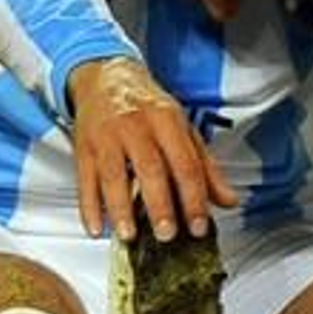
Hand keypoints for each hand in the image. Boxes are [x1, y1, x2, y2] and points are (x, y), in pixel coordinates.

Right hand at [68, 57, 238, 241]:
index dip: (194, 198)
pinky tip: (97, 227)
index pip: (185, 164)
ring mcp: (107, 136)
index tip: (198, 227)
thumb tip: (228, 201)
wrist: (106, 77)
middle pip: (150, 169)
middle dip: (159, 205)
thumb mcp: (182, 128)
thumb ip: (205, 167)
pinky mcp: (84, 147)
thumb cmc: (148, 107)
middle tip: (166, 235)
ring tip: (129, 235)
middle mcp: (136, 126)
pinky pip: (85, 180)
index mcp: (167, 121)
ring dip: (121, 209)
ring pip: (113, 175)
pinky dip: (89, 206)